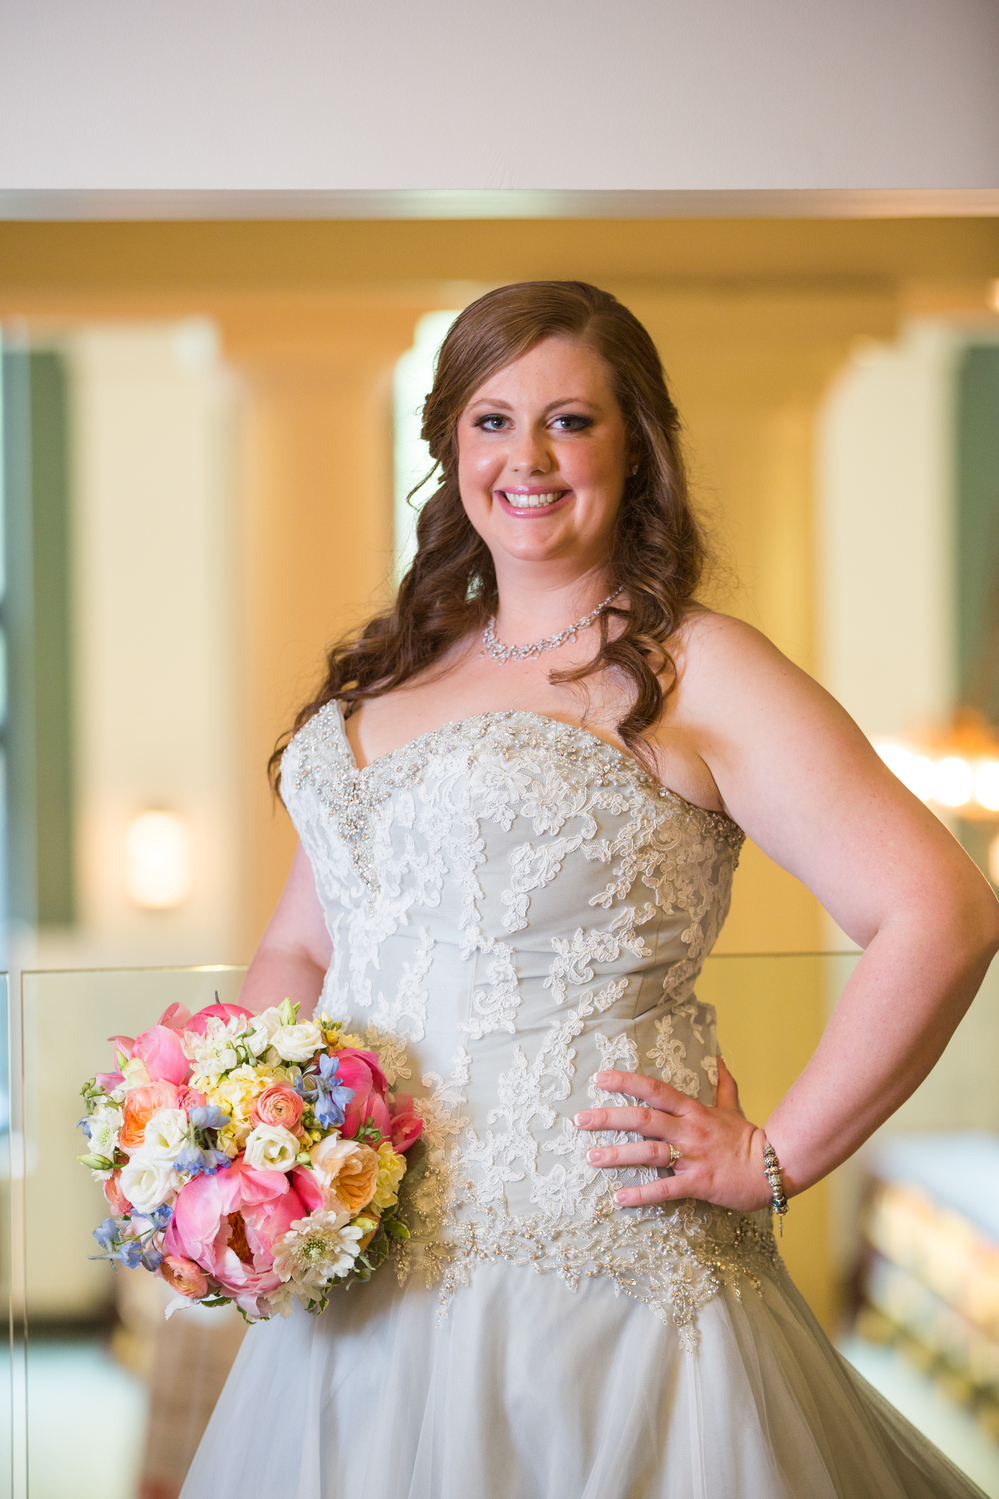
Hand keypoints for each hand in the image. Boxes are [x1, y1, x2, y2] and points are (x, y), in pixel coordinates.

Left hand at [575, 1057, 771, 1211]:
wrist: (774, 1167)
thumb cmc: (748, 1139)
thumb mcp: (732, 1107)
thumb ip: (723, 1083)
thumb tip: (719, 1057)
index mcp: (693, 1110)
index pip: (654, 1090)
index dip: (626, 1082)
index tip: (600, 1079)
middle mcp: (688, 1130)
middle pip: (643, 1119)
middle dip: (609, 1118)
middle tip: (580, 1120)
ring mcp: (692, 1157)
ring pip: (648, 1153)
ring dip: (617, 1155)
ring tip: (591, 1157)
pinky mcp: (698, 1184)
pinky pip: (665, 1189)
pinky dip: (641, 1194)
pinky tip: (619, 1198)